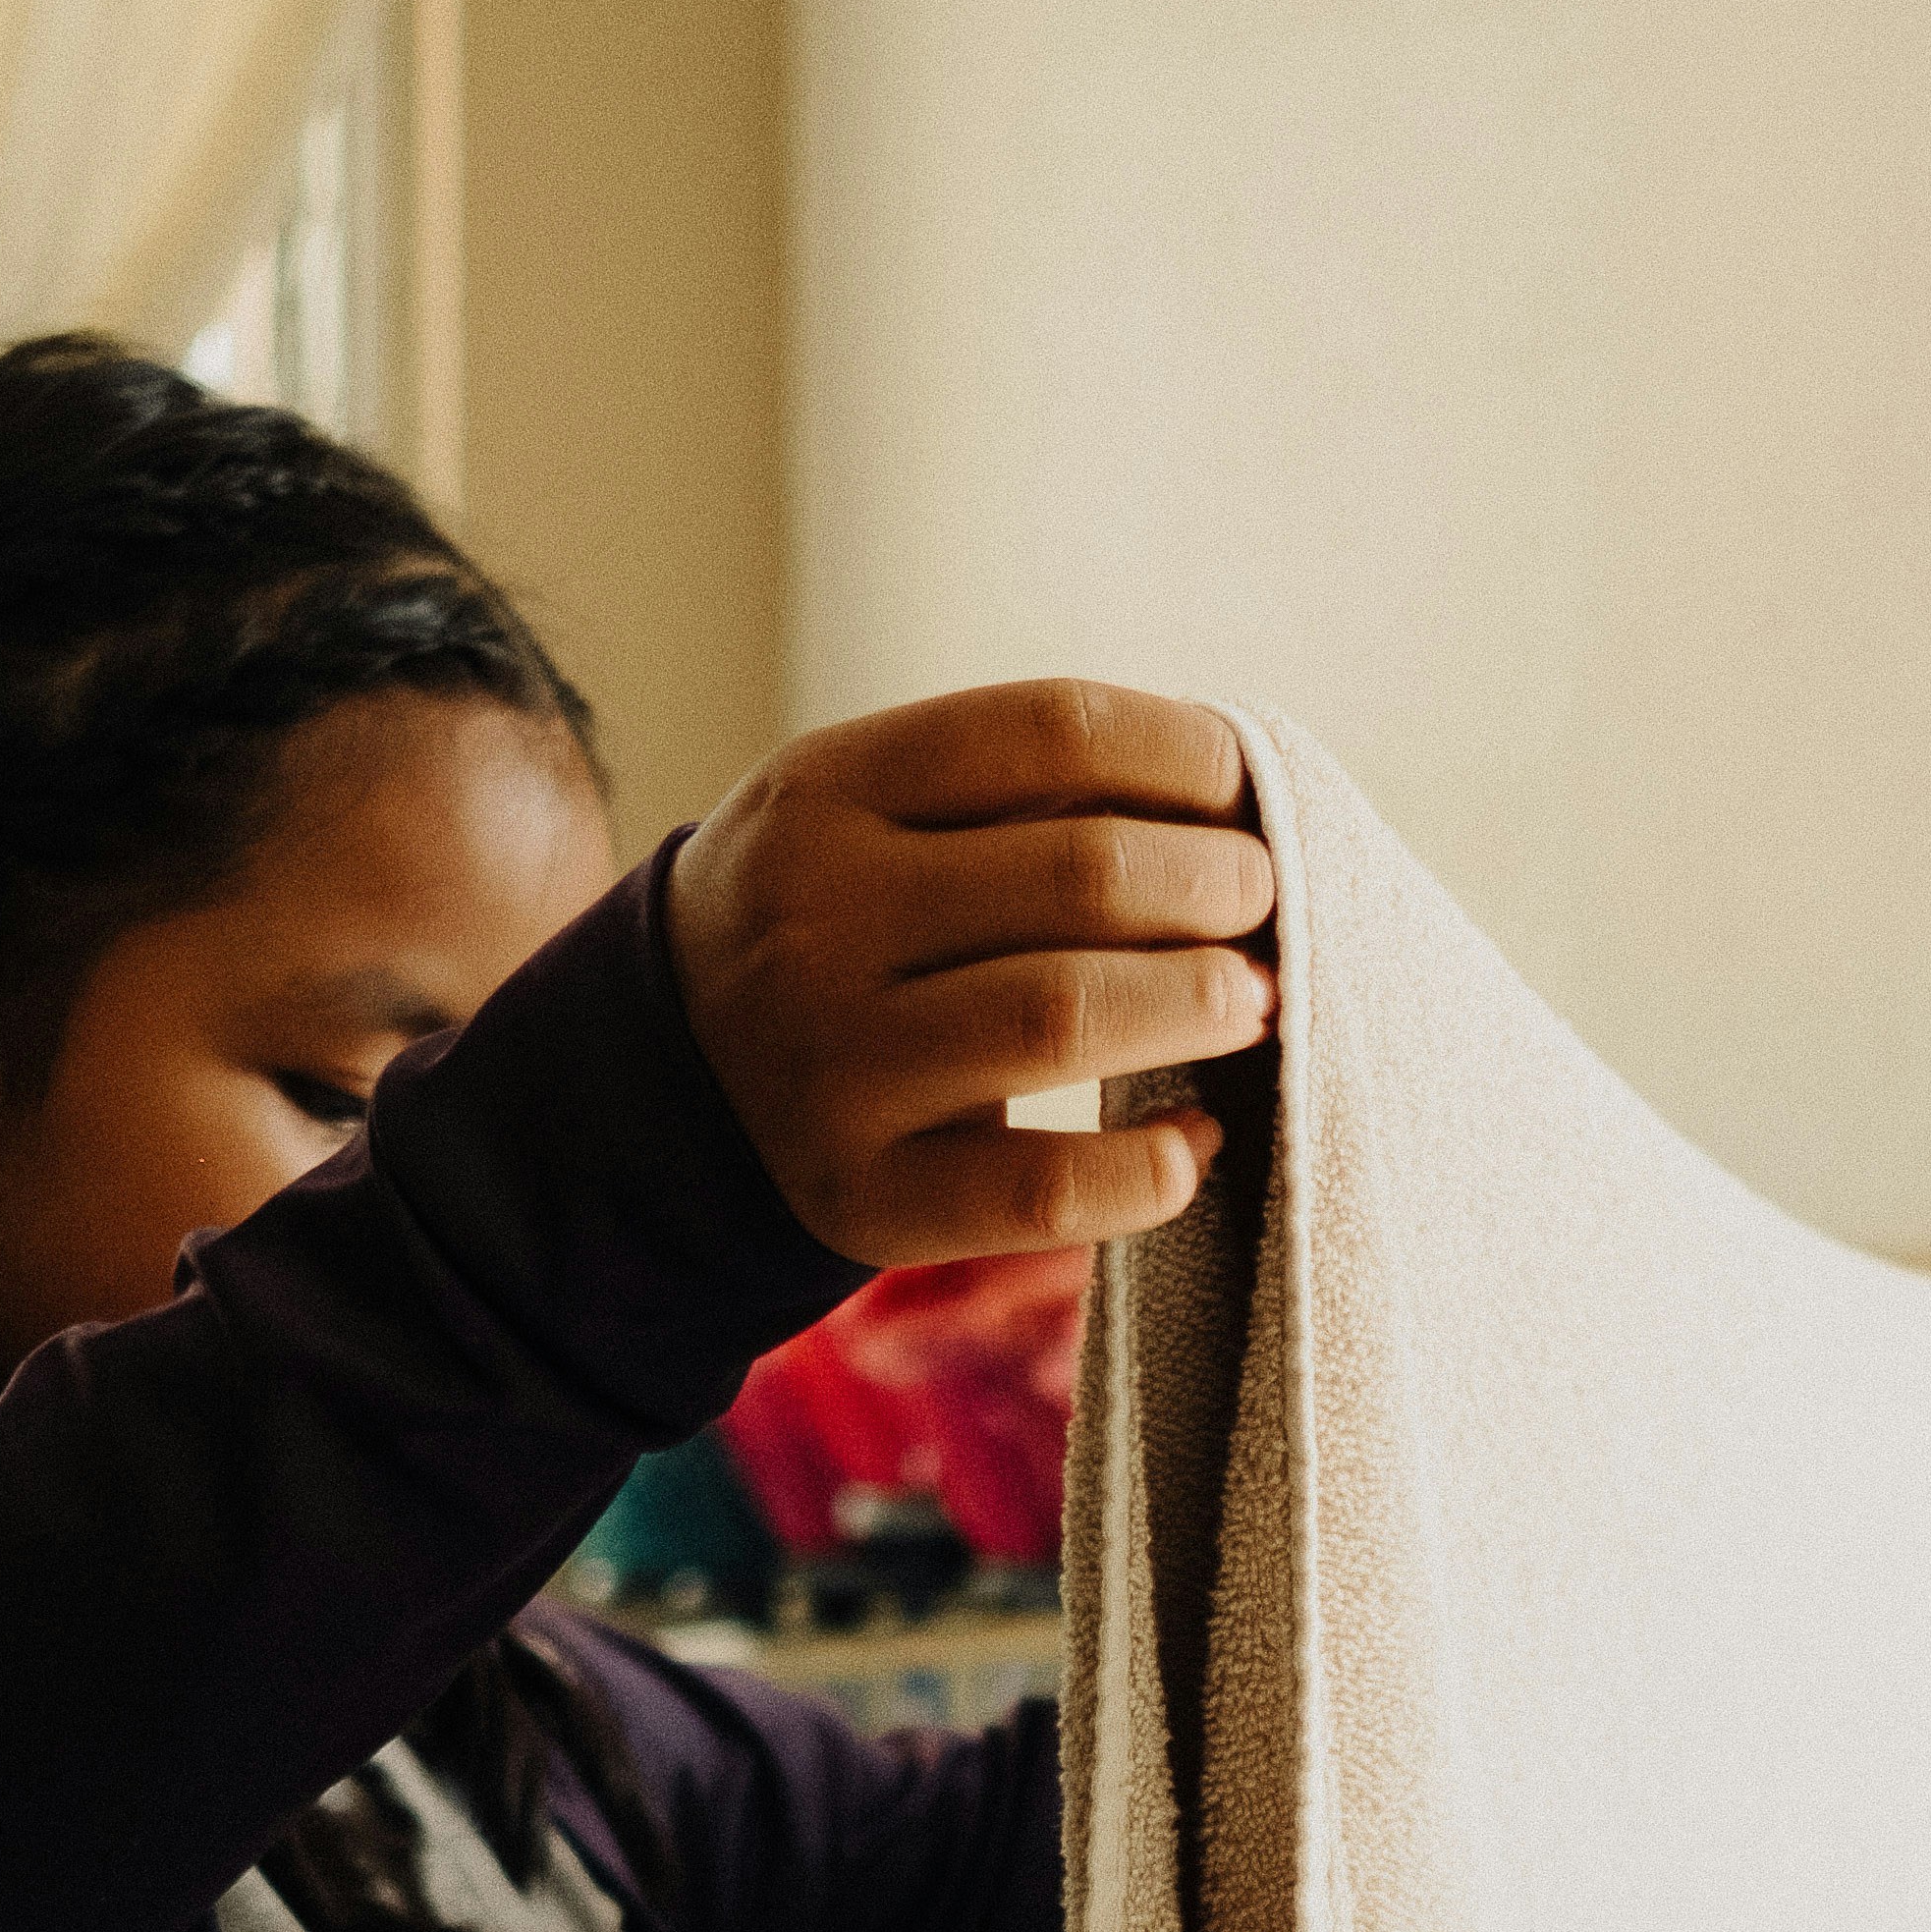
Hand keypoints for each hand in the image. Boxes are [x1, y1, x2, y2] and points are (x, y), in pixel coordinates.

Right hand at [668, 683, 1276, 1262]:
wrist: (665, 1083)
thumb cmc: (836, 924)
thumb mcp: (871, 817)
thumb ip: (1018, 793)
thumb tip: (1234, 799)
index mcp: (825, 790)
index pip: (1053, 732)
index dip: (1186, 755)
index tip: (1242, 789)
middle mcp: (814, 921)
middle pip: (1082, 876)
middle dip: (1216, 886)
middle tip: (1265, 907)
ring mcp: (831, 1067)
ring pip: (1067, 1017)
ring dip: (1202, 1004)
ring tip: (1255, 1001)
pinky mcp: (862, 1199)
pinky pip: (1049, 1190)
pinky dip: (1158, 1165)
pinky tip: (1197, 1136)